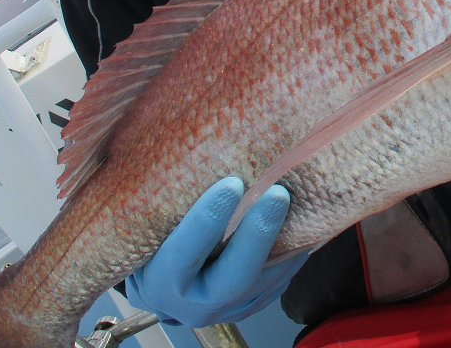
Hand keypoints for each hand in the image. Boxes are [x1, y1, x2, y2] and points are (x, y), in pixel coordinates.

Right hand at [126, 177, 307, 327]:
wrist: (165, 288)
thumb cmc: (151, 244)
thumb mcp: (145, 227)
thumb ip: (162, 202)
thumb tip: (180, 140)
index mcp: (160, 282)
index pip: (184, 254)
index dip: (207, 221)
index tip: (231, 184)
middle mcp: (194, 304)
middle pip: (234, 277)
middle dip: (258, 234)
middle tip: (278, 194)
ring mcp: (228, 310)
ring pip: (264, 282)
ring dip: (286, 240)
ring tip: (302, 199)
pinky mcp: (253, 306)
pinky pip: (280, 280)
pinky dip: (293, 249)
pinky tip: (304, 219)